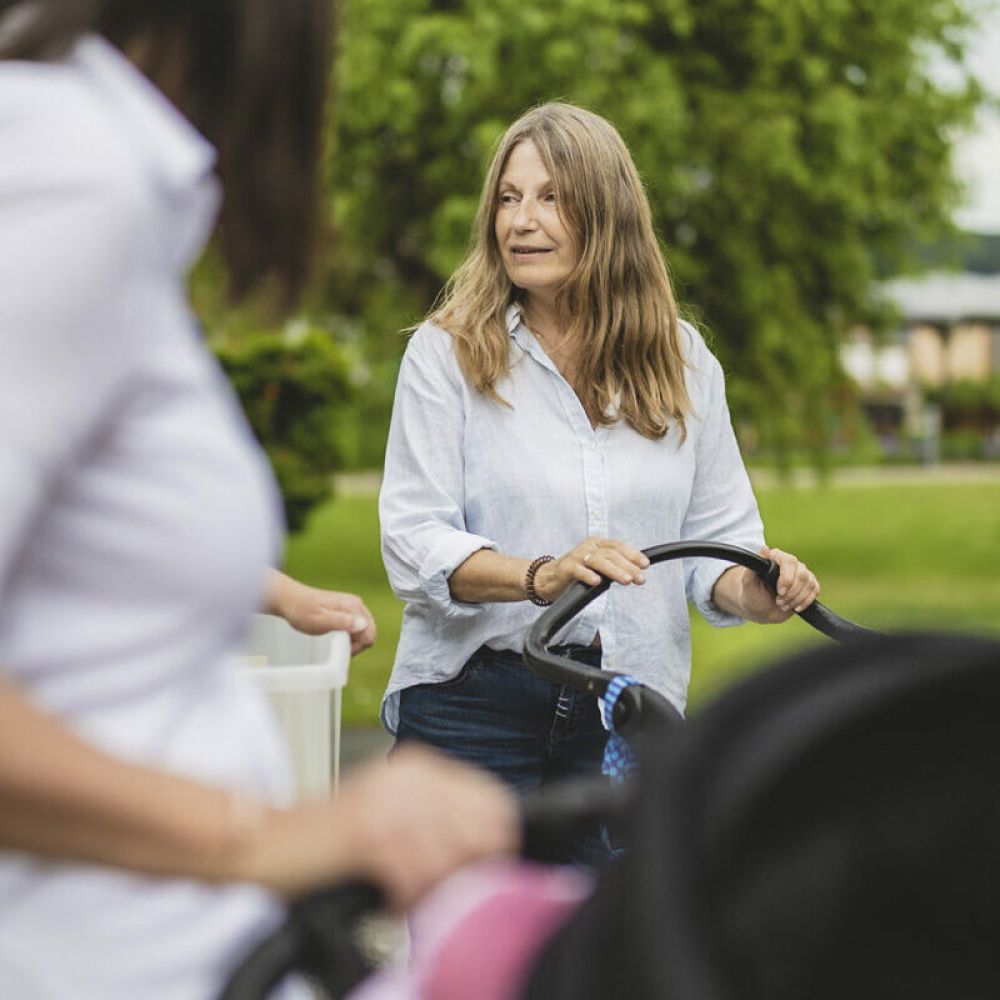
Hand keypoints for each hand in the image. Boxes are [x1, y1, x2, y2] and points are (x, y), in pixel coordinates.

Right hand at [252, 747, 519, 909]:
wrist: (265, 844)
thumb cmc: (330, 843)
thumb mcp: (393, 819)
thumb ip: (440, 823)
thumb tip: (492, 851)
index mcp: (422, 767)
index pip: (494, 803)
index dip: (495, 846)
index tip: (476, 875)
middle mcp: (411, 775)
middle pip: (482, 832)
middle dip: (466, 873)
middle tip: (436, 894)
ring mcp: (390, 800)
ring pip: (452, 860)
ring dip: (432, 893)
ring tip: (406, 901)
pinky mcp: (368, 830)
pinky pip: (416, 878)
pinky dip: (405, 902)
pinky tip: (387, 903)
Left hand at [267, 571, 376, 655]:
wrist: (290, 600)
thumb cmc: (302, 611)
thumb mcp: (321, 620)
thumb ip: (343, 622)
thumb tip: (363, 625)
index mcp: (353, 606)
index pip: (370, 633)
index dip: (358, 646)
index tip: (343, 650)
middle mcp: (357, 604)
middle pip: (370, 631)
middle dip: (358, 643)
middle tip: (339, 648)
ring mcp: (353, 606)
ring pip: (365, 629)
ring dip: (354, 639)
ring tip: (337, 642)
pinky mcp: (348, 609)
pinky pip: (358, 626)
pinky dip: (351, 634)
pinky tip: (337, 635)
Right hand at [534, 536, 649, 603]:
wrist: (549, 578)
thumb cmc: (578, 572)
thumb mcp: (598, 565)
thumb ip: (615, 566)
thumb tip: (638, 572)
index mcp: (597, 543)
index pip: (618, 546)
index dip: (633, 554)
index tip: (645, 565)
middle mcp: (588, 547)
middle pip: (611, 554)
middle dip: (628, 566)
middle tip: (640, 578)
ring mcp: (576, 556)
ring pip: (598, 561)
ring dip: (614, 571)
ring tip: (626, 581)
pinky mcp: (565, 568)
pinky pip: (578, 570)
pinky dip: (588, 575)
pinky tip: (597, 582)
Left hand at [720, 546, 819, 623]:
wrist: (760, 609)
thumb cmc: (752, 594)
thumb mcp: (748, 583)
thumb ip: (752, 567)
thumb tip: (764, 548)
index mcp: (775, 557)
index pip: (789, 561)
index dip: (787, 578)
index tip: (780, 592)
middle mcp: (790, 563)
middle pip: (802, 575)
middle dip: (792, 593)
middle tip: (779, 602)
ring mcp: (801, 573)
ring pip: (809, 584)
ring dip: (796, 599)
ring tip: (782, 605)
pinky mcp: (808, 585)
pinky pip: (815, 591)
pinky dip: (805, 602)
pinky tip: (795, 607)